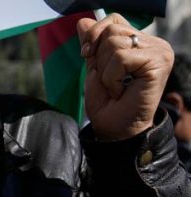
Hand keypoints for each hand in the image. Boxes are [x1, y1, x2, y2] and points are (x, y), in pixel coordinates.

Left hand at [78, 14, 173, 140]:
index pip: (113, 20)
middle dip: (98, 58)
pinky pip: (121, 57)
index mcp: (141, 43)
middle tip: (108, 80)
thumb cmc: (108, 105)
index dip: (95, 35)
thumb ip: (92, 45)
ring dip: (105, 70)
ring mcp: (159, 52)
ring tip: (115, 87)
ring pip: (114, 42)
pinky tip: (120, 91)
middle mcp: (154, 44)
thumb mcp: (94, 70)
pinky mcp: (158, 61)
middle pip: (111, 30)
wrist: (116, 130)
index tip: (87, 55)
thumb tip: (82, 21)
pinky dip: (112, 77)